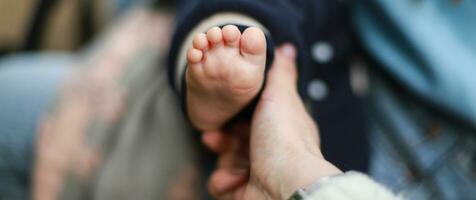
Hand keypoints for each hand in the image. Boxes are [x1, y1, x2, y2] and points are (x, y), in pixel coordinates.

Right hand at [202, 44, 341, 198]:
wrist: (286, 184)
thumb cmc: (284, 140)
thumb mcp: (280, 96)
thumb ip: (280, 73)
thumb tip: (287, 48)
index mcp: (278, 129)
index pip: (249, 120)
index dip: (234, 116)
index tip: (224, 111)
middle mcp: (269, 153)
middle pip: (233, 142)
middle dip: (221, 138)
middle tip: (215, 136)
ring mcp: (256, 175)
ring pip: (224, 163)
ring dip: (223, 161)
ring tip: (230, 162)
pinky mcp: (243, 193)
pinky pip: (221, 184)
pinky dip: (224, 182)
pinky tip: (235, 180)